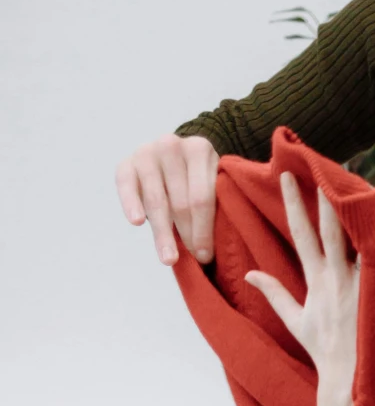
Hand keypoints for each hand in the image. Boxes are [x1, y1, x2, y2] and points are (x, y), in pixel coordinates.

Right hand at [115, 133, 219, 266]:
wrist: (173, 155)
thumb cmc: (197, 178)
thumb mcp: (213, 181)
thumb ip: (216, 202)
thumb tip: (210, 249)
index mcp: (199, 149)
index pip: (202, 196)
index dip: (204, 229)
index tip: (206, 255)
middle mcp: (171, 145)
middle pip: (180, 200)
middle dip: (188, 234)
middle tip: (194, 260)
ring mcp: (146, 152)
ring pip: (156, 200)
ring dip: (162, 232)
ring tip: (169, 258)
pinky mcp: (126, 163)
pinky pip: (126, 185)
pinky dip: (131, 203)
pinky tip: (137, 221)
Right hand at [242, 173, 359, 379]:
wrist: (348, 377)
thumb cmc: (323, 349)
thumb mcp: (295, 320)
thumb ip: (275, 294)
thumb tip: (252, 274)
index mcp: (316, 281)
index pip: (302, 233)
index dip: (295, 203)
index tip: (288, 176)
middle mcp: (338, 279)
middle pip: (332, 229)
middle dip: (327, 197)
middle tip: (327, 168)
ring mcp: (360, 285)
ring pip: (360, 241)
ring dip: (359, 213)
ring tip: (362, 184)